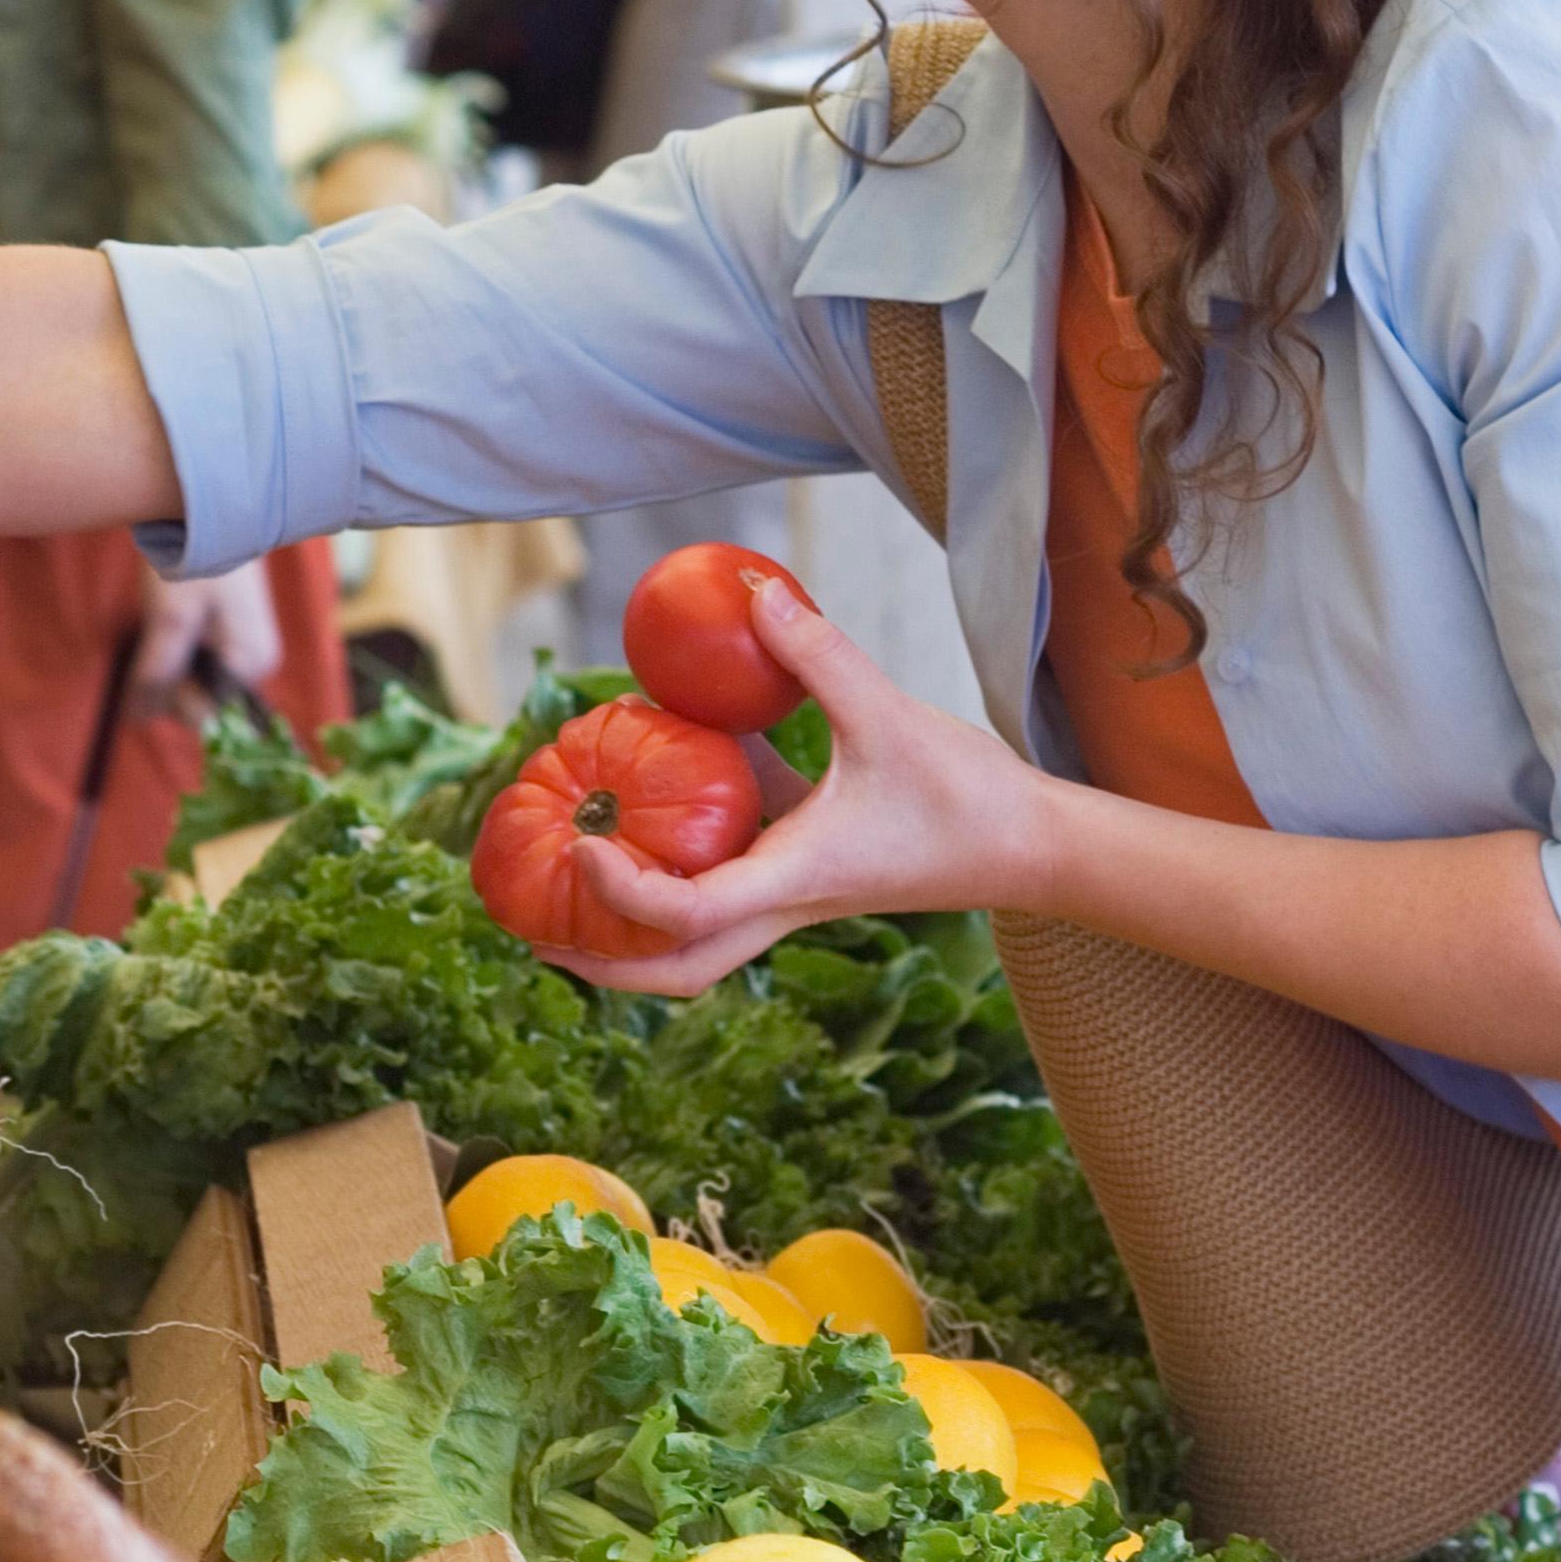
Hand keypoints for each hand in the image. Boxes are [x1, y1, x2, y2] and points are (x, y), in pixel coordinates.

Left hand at [128, 557, 287, 726]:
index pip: (202, 713)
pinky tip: (170, 626)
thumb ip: (157, 674)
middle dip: (167, 679)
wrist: (206, 511)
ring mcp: (244, 654)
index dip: (169, 692)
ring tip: (164, 624)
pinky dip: (173, 655)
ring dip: (166, 665)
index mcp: (250, 663)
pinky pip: (195, 668)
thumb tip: (137, 722)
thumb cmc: (193, 560)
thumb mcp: (170, 620)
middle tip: (159, 634)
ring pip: (192, 686)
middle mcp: (255, 666)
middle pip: (199, 704)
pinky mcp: (230, 642)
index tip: (159, 654)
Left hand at [535, 577, 1057, 995]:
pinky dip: (679, 857)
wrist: (1032, 847)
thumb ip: (818, 652)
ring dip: (628, 924)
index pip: (687, 916)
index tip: (584, 842)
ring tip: (565, 872)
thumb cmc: (967, 795)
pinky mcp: (808, 870)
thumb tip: (754, 590)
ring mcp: (793, 895)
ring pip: (696, 939)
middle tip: (528, 927)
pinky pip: (725, 879)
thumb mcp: (887, 713)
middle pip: (673, 971)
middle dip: (597, 962)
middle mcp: (783, 904)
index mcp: (793, 883)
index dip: (622, 892)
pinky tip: (655, 791)